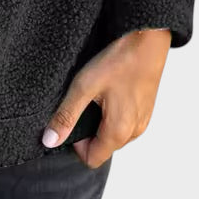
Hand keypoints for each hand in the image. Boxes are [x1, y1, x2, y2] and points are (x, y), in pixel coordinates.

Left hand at [41, 28, 171, 167]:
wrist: (148, 39)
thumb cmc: (118, 61)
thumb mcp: (84, 86)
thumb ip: (66, 115)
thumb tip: (49, 141)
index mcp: (119, 132)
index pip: (92, 159)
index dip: (76, 143)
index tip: (72, 116)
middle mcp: (135, 132)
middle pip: (102, 147)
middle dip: (87, 130)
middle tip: (82, 101)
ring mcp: (143, 120)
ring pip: (113, 134)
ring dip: (100, 120)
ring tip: (96, 93)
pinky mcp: (145, 109)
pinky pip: (124, 121)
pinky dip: (112, 111)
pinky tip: (109, 89)